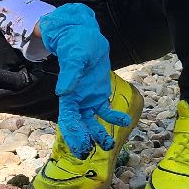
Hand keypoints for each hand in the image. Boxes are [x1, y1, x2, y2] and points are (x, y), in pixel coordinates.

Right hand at [38, 3, 129, 154]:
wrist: (83, 34)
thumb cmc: (76, 42)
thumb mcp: (76, 55)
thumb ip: (71, 73)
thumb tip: (63, 92)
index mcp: (68, 94)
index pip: (68, 118)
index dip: (73, 133)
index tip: (80, 146)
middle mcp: (77, 99)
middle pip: (79, 125)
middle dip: (83, 139)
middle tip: (90, 154)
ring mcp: (88, 98)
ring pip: (92, 121)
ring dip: (99, 133)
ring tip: (109, 146)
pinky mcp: (98, 94)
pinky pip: (105, 109)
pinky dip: (114, 116)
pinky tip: (125, 120)